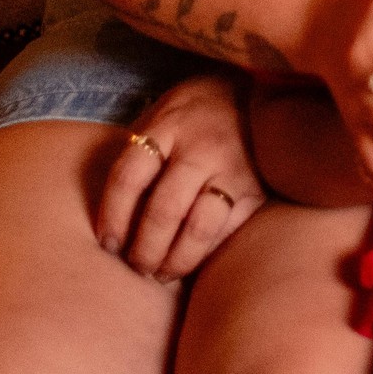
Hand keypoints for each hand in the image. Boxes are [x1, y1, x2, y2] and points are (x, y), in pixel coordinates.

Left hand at [97, 70, 263, 280]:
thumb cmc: (201, 111)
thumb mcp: (167, 112)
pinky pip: (225, 233)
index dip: (112, 217)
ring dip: (173, 261)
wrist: (265, 99)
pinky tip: (191, 262)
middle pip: (162, 211)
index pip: (128, 177)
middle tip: (135, 267)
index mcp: (169, 125)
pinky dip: (204, 255)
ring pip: (197, 230)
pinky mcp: (257, 192)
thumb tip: (109, 204)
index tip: (108, 243)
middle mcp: (200, 148)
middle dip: (143, 250)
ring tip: (161, 274)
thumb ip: (143, 149)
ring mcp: (232, 171)